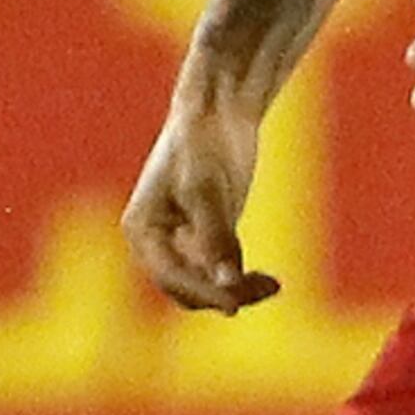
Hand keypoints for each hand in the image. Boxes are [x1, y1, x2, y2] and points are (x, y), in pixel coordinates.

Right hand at [122, 85, 277, 312]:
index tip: (235, 305)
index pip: (170, 277)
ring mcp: (183, 240)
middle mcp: (157, 241)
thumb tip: (227, 282)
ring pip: (207, 283)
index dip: (203, 293)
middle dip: (222, 294)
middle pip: (187, 288)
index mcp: (142, 230)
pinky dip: (243, 278)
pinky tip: (270, 281)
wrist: (217, 109)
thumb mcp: (207, 191)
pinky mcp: (208, 235)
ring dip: (237, 289)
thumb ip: (216, 238)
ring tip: (272, 285)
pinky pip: (222, 271)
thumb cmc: (203, 143)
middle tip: (264, 288)